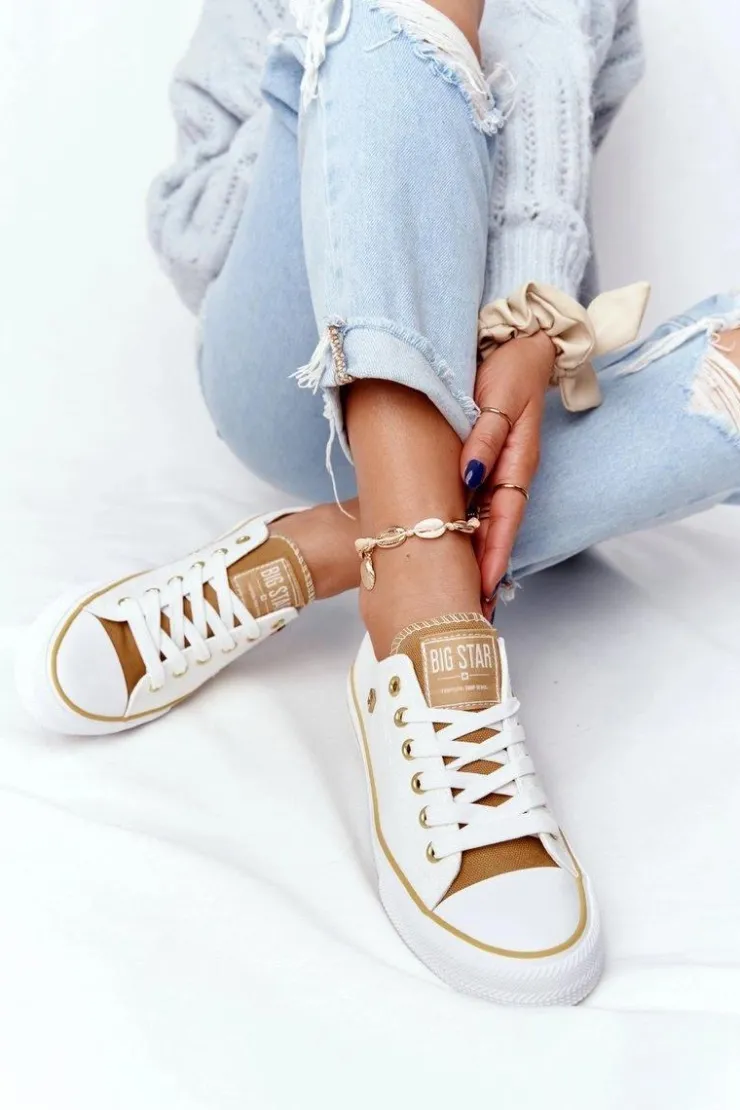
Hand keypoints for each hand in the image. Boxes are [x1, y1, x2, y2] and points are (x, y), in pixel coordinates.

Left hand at [460, 331, 555, 617]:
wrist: (517, 344)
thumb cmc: (509, 370)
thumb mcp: (496, 401)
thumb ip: (485, 439)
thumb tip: (469, 477)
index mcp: (516, 463)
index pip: (504, 519)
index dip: (493, 553)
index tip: (482, 585)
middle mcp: (509, 474)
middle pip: (496, 530)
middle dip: (485, 568)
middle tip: (471, 605)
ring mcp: (497, 471)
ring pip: (486, 522)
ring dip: (477, 554)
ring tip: (463, 590)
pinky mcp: (484, 463)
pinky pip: (477, 504)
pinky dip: (469, 529)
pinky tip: (455, 547)